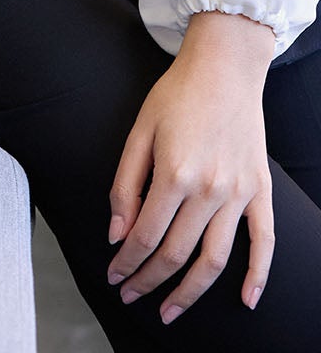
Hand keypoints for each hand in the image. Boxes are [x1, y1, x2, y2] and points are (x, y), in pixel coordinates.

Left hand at [107, 10, 275, 324]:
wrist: (225, 67)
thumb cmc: (176, 94)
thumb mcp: (139, 130)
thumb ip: (125, 184)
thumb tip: (117, 232)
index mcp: (175, 173)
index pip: (146, 236)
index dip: (127, 262)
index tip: (113, 277)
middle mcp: (210, 189)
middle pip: (176, 254)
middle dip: (148, 281)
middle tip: (131, 297)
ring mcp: (239, 193)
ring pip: (215, 260)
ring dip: (190, 292)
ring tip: (169, 311)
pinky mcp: (260, 190)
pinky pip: (264, 242)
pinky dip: (258, 275)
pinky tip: (246, 301)